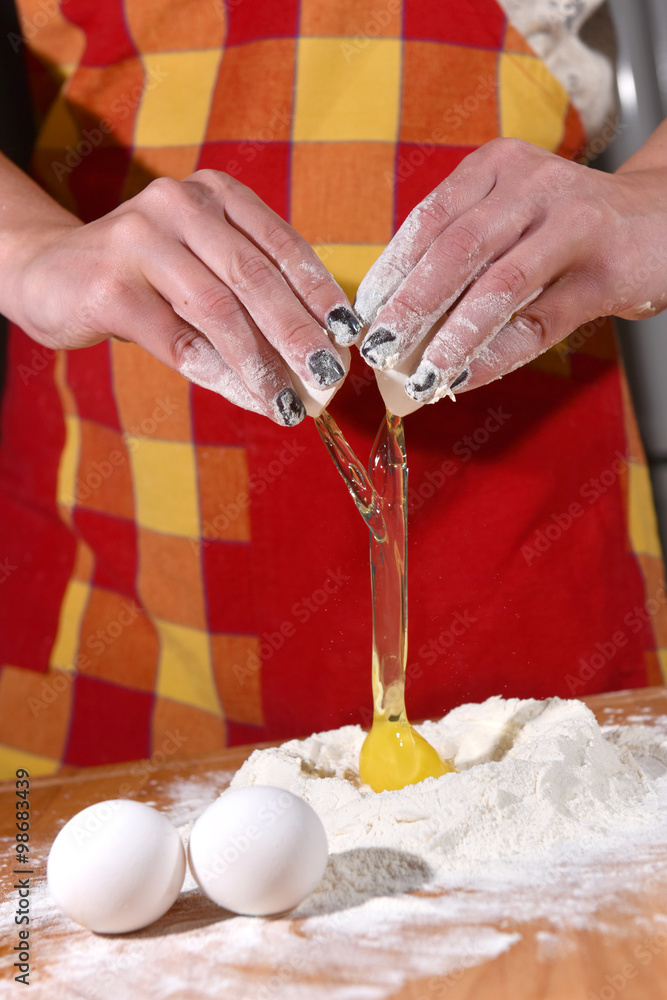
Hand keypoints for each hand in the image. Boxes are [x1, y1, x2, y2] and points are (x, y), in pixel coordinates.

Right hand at [7, 170, 360, 424]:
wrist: (48, 271)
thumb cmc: (144, 274)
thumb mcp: (200, 261)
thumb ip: (249, 288)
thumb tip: (315, 349)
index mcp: (214, 194)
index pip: (280, 243)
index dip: (319, 291)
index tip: (347, 333)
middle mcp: (180, 205)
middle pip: (255, 277)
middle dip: (298, 333)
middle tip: (329, 376)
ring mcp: (141, 240)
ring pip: (219, 311)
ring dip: (261, 364)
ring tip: (289, 402)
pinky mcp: (112, 286)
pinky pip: (179, 341)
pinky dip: (219, 374)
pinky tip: (248, 398)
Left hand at [354, 136, 666, 400]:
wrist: (662, 216)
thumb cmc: (569, 224)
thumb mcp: (513, 212)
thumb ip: (464, 248)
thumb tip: (396, 314)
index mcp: (498, 167)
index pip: (430, 218)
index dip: (392, 269)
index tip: (365, 313)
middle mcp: (533, 186)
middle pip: (457, 249)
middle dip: (411, 305)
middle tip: (378, 348)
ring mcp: (573, 226)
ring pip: (500, 285)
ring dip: (452, 336)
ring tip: (419, 373)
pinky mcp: (605, 272)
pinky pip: (541, 321)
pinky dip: (498, 354)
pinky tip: (466, 376)